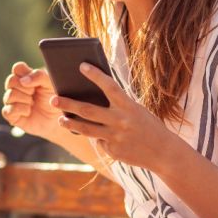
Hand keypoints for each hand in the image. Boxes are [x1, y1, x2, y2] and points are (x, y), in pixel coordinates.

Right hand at [1, 61, 62, 140]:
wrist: (57, 119)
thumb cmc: (54, 100)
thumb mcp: (51, 84)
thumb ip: (39, 76)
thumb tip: (23, 81)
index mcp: (26, 77)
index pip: (17, 68)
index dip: (24, 73)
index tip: (35, 82)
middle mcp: (16, 88)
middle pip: (10, 80)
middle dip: (25, 87)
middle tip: (34, 93)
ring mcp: (12, 101)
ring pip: (9, 95)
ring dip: (24, 99)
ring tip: (33, 103)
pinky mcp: (11, 115)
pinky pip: (8, 110)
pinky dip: (21, 110)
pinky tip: (28, 111)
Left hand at [50, 62, 178, 170]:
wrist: (163, 152)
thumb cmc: (147, 125)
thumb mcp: (135, 110)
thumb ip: (116, 105)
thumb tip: (91, 98)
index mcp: (129, 106)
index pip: (109, 86)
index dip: (95, 75)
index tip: (81, 65)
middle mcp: (121, 121)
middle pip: (89, 110)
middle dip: (69, 104)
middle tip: (53, 98)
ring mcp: (115, 137)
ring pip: (86, 129)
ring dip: (70, 123)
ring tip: (61, 119)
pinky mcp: (113, 151)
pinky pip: (99, 142)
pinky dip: (96, 137)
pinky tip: (98, 135)